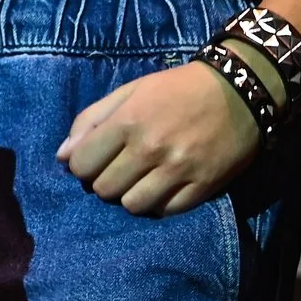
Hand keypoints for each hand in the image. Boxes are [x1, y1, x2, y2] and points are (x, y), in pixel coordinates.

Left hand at [58, 60, 261, 215]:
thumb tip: (62, 155)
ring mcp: (179, 170)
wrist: (237, 91)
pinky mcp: (204, 186)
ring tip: (138, 181)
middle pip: (105, 189)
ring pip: (134, 205)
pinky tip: (161, 187)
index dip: (81, 166)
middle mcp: (151, 149)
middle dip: (103, 182)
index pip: (82, 165)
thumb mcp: (128, 92)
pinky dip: (159, 203)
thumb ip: (91, 121)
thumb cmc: (175, 89)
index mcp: (128, 122)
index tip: (92, 161)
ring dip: (130, 196)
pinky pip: (167, 211)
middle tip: (116, 170)